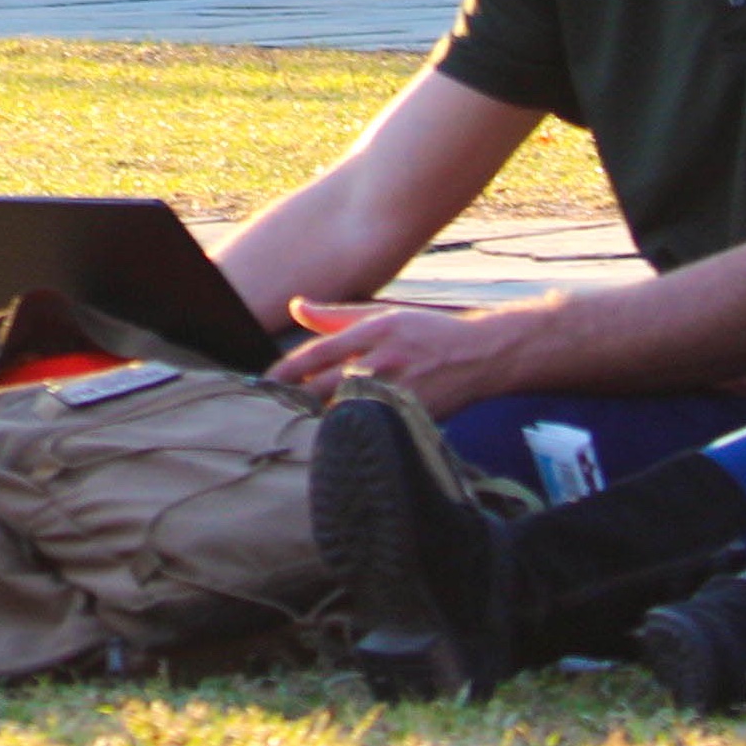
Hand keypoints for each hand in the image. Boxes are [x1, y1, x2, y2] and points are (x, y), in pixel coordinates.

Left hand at [270, 303, 541, 415]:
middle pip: (325, 386)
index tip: (263, 385)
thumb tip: (296, 306)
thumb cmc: (427, 333)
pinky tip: (339, 439)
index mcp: (373, 330)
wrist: (482, 355)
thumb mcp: (383, 315)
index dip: (285, 372)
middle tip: (272, 411)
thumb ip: (337, 316)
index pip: (316, 353)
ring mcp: (400, 388)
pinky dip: (354, 432)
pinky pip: (375, 426)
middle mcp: (384, 358)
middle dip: (295, 401)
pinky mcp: (415, 413)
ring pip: (346, 410)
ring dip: (319, 419)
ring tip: (296, 426)